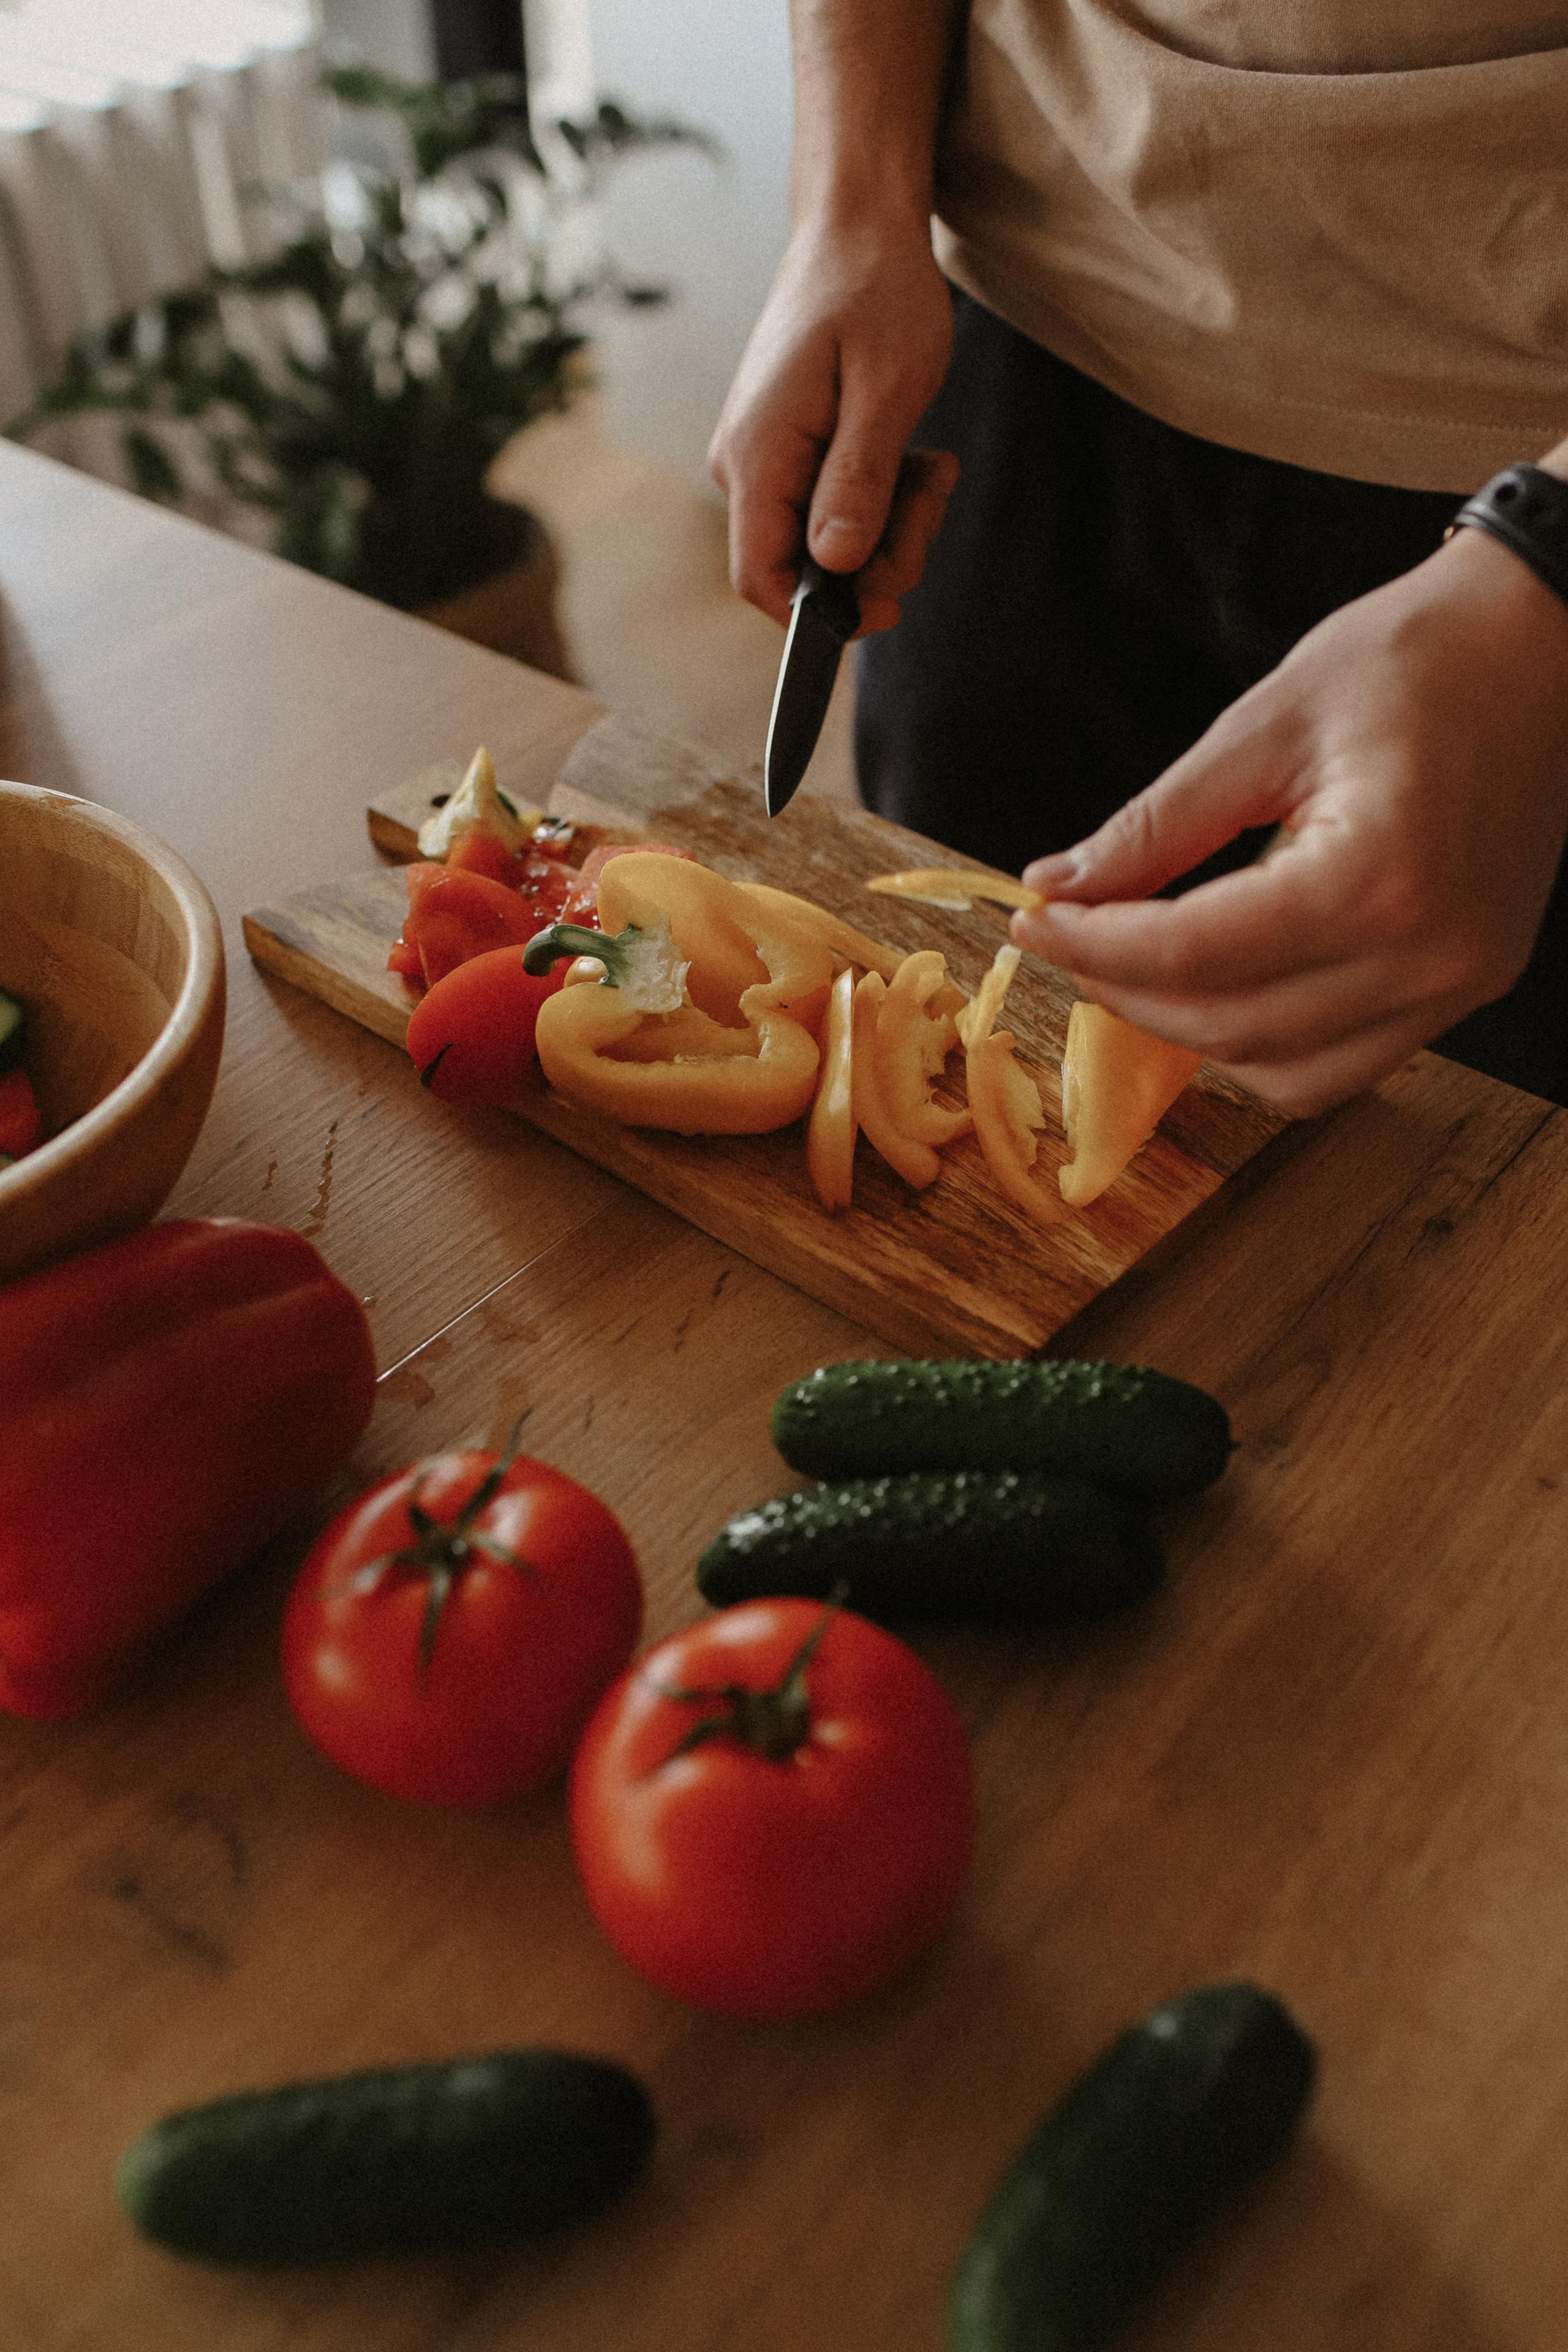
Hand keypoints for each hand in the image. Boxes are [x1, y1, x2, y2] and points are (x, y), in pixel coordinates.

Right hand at [707, 219, 957, 632]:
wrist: (857, 228)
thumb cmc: (876, 292)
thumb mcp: (887, 390)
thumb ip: (859, 483)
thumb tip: (837, 565)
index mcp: (758, 456)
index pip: (763, 579)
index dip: (821, 617)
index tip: (889, 607)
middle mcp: (745, 465)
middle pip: (804, 569)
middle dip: (880, 558)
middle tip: (933, 498)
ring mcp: (764, 458)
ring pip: (827, 542)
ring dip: (893, 525)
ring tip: (933, 466)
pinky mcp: (789, 450)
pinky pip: (833, 508)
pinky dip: (883, 499)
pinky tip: (917, 458)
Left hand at [1010, 527, 1567, 1116]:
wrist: (1540, 648)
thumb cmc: (1415, 661)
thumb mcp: (1264, 723)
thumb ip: (1158, 823)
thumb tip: (1060, 885)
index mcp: (1377, 877)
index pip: (1193, 953)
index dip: (1093, 946)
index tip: (1032, 918)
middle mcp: (1427, 955)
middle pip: (1230, 1028)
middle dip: (1126, 992)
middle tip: (1069, 935)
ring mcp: (1455, 984)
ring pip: (1283, 1072)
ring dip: (1191, 1034)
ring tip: (1134, 964)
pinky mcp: (1463, 988)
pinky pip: (1341, 1064)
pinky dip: (1263, 1043)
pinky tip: (1217, 984)